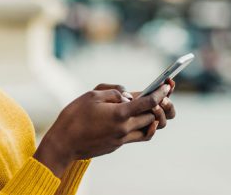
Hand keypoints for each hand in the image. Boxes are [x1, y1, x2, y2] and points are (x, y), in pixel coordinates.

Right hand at [34, 83, 171, 176]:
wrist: (63, 143)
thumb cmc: (74, 116)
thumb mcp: (92, 95)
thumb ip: (114, 92)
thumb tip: (128, 95)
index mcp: (119, 113)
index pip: (148, 102)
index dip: (161, 92)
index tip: (167, 85)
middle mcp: (124, 128)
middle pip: (152, 117)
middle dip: (159, 105)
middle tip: (159, 95)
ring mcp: (121, 139)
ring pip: (148, 129)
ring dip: (152, 118)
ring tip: (148, 108)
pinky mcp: (116, 145)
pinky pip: (136, 136)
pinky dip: (141, 126)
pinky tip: (133, 118)